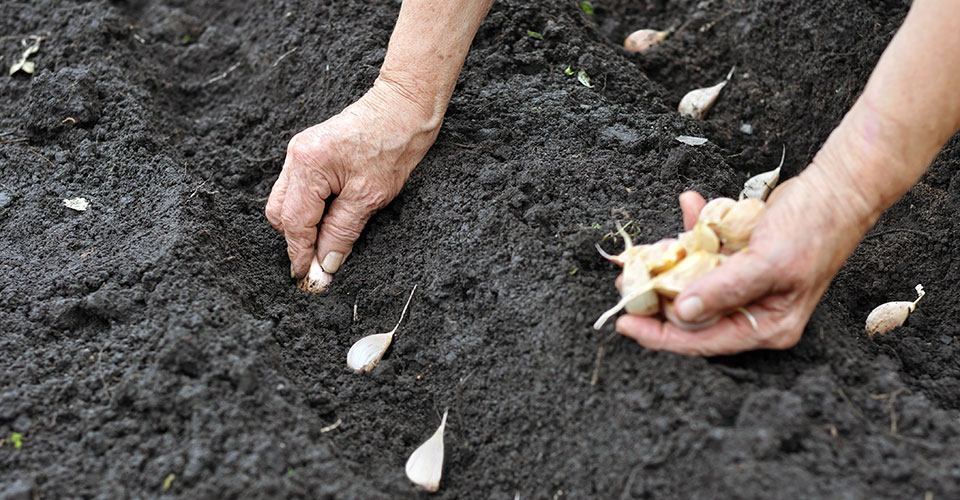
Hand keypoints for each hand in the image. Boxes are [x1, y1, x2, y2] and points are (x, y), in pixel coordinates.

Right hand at [265, 78, 441, 287]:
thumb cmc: (393, 144)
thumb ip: (342, 232)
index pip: (294, 222)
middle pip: (281, 213)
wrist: (405, 106)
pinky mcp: (311, 152)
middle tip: (319, 264)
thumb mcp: (369, 197)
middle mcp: (297, 157)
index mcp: (308, 165)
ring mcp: (301, 152)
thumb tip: (325, 263)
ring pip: (287, 202)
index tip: (308, 279)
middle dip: (296, 240)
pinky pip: (299, 190)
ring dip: (302, 226)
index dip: (300, 254)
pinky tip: (329, 220)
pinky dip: (310, 210)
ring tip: (327, 243)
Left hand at [614, 167, 875, 355]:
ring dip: (667, 265)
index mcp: (767, 325)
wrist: (839, 186)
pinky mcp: (740, 258)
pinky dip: (692, 232)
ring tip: (640, 255)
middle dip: (656, 298)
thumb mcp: (768, 263)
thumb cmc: (814, 228)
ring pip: (693, 283)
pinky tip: (687, 204)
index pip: (703, 341)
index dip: (660, 335)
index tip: (624, 323)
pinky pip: (706, 252)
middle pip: (692, 315)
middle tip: (625, 283)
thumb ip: (725, 289)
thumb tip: (682, 312)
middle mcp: (754, 310)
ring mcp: (746, 284)